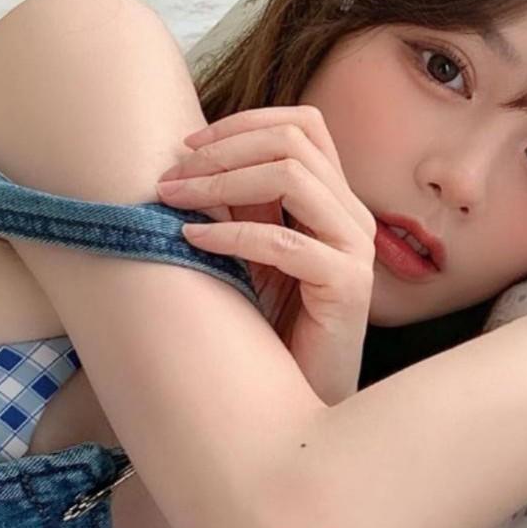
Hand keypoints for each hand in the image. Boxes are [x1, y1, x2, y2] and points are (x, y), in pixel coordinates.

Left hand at [157, 106, 376, 404]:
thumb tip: (189, 160)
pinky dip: (231, 232)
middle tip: (171, 177)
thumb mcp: (252, 254)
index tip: (188, 146)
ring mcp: (356, 249)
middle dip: (223, 149)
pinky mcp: (348, 286)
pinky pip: (285, 240)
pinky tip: (193, 240)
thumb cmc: (272, 331)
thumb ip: (240, 205)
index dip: (244, 122)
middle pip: (295, 140)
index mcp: (334, 201)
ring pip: (292, 175)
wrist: (301, 405)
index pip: (303, 124)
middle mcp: (352, 216)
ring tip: (172, 200)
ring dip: (221, 180)